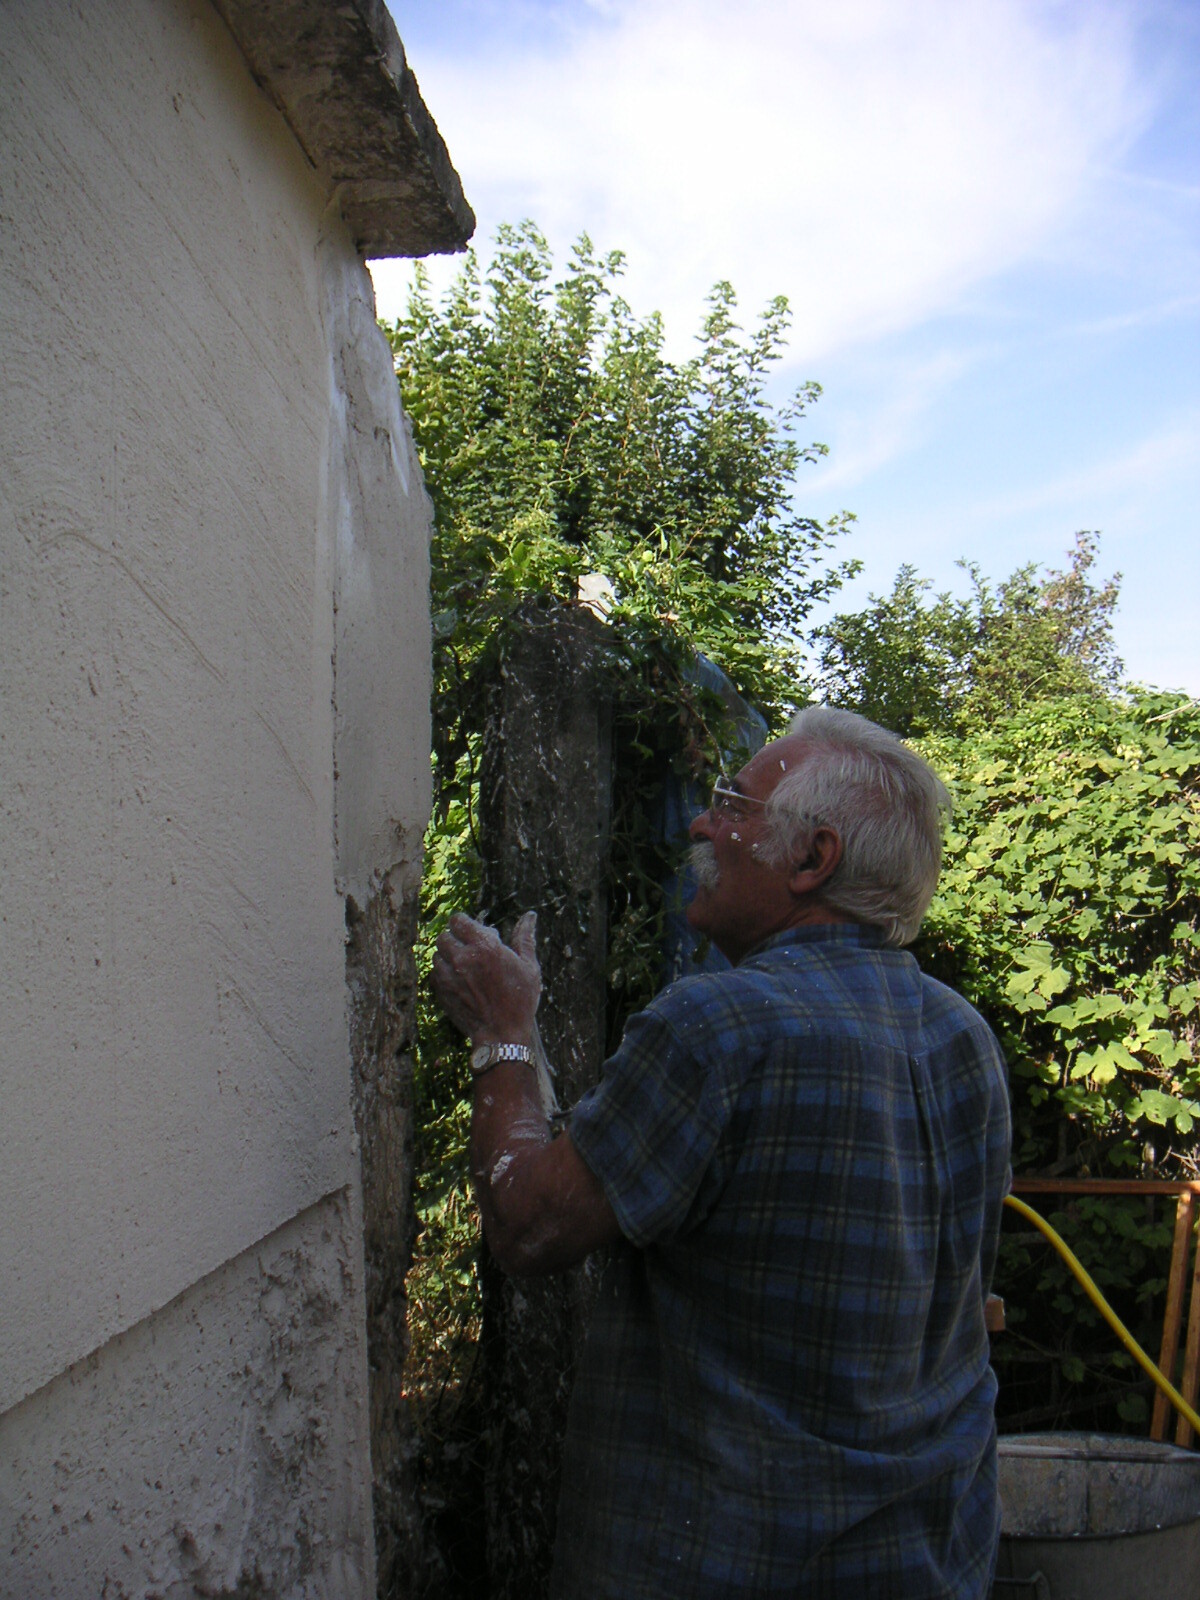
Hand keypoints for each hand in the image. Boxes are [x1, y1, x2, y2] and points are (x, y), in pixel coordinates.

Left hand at [431, 911, 540, 1044]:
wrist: (502, 1034)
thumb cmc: (520, 1000)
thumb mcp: (529, 966)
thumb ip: (524, 938)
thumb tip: (530, 916)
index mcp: (485, 947)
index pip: (458, 920)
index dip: (464, 924)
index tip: (473, 932)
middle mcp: (462, 957)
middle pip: (444, 936)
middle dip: (455, 939)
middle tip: (469, 950)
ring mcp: (449, 975)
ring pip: (437, 954)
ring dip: (448, 956)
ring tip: (464, 966)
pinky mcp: (441, 991)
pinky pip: (434, 973)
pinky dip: (443, 973)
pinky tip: (458, 980)